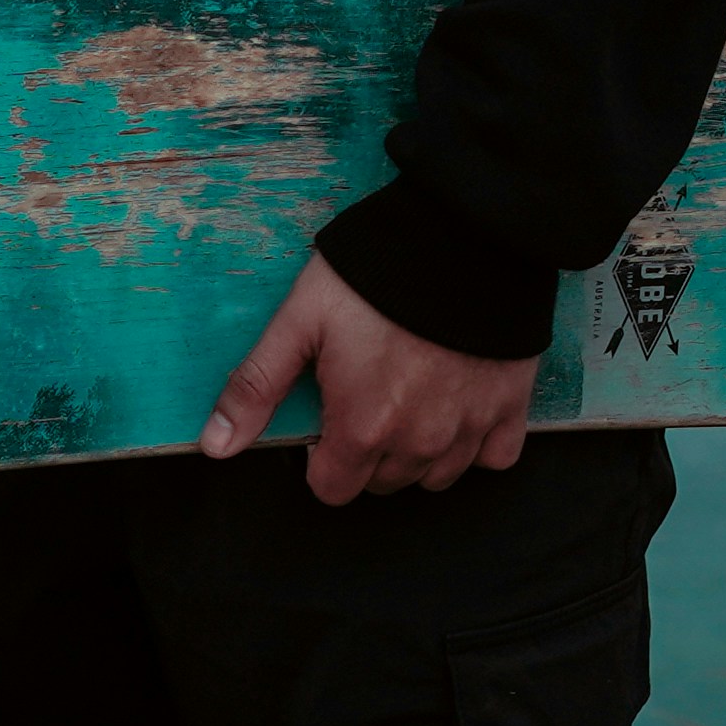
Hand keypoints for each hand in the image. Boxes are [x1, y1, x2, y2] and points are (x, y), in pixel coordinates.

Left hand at [203, 251, 539, 504]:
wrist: (466, 235)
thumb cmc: (379, 275)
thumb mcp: (301, 319)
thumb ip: (257, 386)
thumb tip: (215, 445)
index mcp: (362, 427)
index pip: (332, 489)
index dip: (323, 455)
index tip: (332, 413)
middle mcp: (418, 442)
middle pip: (382, 482)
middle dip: (367, 451)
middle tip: (370, 393)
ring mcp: (469, 428)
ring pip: (434, 476)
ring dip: (418, 450)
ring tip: (413, 396)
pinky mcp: (510, 407)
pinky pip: (494, 457)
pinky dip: (476, 442)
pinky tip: (460, 405)